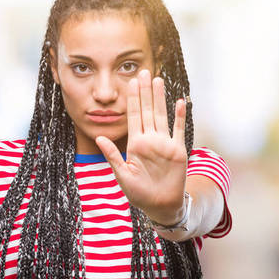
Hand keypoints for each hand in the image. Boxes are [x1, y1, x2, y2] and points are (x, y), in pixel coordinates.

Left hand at [95, 68, 187, 224]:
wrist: (160, 206)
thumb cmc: (139, 193)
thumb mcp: (122, 175)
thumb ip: (112, 155)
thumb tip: (99, 138)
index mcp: (135, 144)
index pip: (133, 116)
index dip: (132, 99)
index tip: (130, 82)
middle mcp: (150, 140)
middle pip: (147, 110)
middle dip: (144, 91)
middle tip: (143, 71)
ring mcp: (164, 143)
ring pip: (161, 115)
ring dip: (160, 98)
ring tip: (158, 80)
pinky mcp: (178, 151)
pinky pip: (179, 130)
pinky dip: (180, 117)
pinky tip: (180, 102)